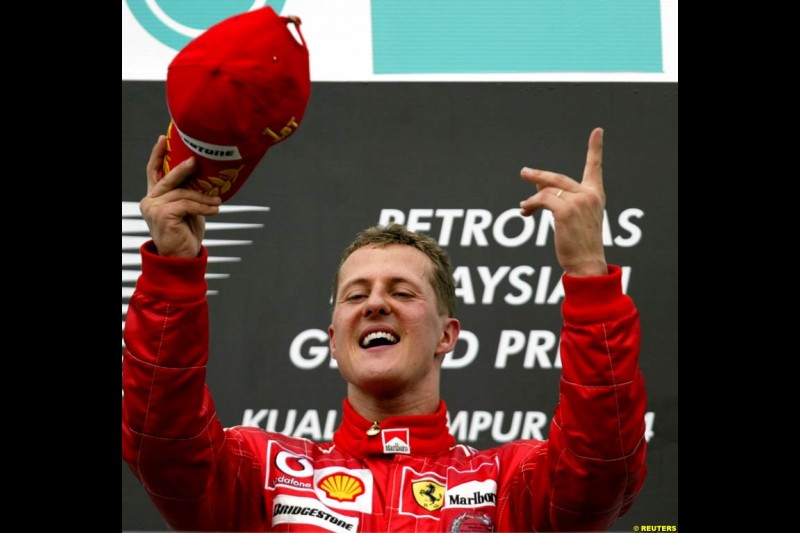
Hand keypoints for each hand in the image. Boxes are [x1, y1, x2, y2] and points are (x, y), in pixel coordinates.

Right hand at [139, 136, 221, 257]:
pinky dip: (203, 207)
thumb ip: (189, 194)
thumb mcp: (189, 210)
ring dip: (204, 197)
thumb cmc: (186, 234)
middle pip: (168, 178)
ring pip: (183, 193)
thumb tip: (206, 178)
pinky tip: (215, 210)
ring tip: (218, 201)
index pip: (153, 171)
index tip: (164, 138)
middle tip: (197, 161)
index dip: (158, 154)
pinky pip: (187, 204)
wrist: (181, 259)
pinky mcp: (163, 215)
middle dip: (183, 169)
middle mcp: (150, 201)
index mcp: (155, 197)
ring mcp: (153, 208)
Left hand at [519, 127, 607, 276]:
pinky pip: (542, 200)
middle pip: (558, 178)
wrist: (586, 263)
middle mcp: (589, 195)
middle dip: (539, 175)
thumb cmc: (579, 244)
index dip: (595, 148)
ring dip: (532, 199)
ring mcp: (578, 201)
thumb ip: (559, 197)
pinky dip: (530, 204)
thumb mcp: (572, 217)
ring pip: (547, 191)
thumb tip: (538, 181)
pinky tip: (525, 211)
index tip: (597, 131)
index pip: (595, 167)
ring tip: (524, 207)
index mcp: (596, 195)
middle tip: (524, 172)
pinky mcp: (565, 210)